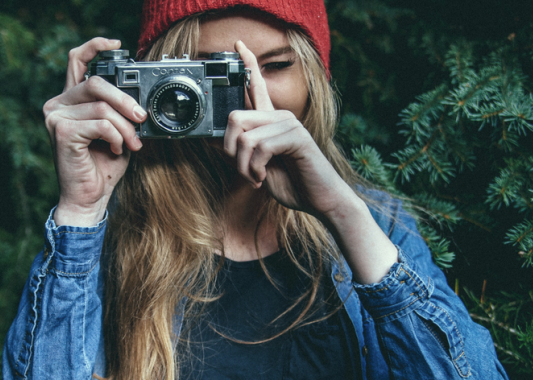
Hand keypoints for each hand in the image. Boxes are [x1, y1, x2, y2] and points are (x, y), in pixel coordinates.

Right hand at [43, 38, 146, 225]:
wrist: (90, 197)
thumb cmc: (102, 165)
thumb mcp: (117, 131)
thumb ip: (119, 111)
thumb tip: (139, 100)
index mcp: (70, 100)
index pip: (77, 61)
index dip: (95, 47)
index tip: (117, 45)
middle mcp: (58, 104)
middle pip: (96, 83)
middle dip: (126, 100)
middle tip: (141, 118)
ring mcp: (56, 117)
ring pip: (102, 107)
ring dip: (125, 127)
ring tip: (132, 143)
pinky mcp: (61, 132)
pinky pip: (100, 124)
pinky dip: (116, 136)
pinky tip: (115, 149)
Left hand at [224, 41, 353, 221]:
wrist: (321, 201)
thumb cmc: (292, 184)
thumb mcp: (257, 168)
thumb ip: (239, 152)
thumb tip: (211, 140)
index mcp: (271, 121)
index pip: (257, 86)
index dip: (248, 64)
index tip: (238, 44)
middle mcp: (280, 117)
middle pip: (235, 117)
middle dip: (229, 150)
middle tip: (244, 170)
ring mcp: (289, 124)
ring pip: (244, 137)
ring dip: (243, 166)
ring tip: (257, 178)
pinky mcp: (296, 137)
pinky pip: (260, 147)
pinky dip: (255, 168)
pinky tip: (265, 177)